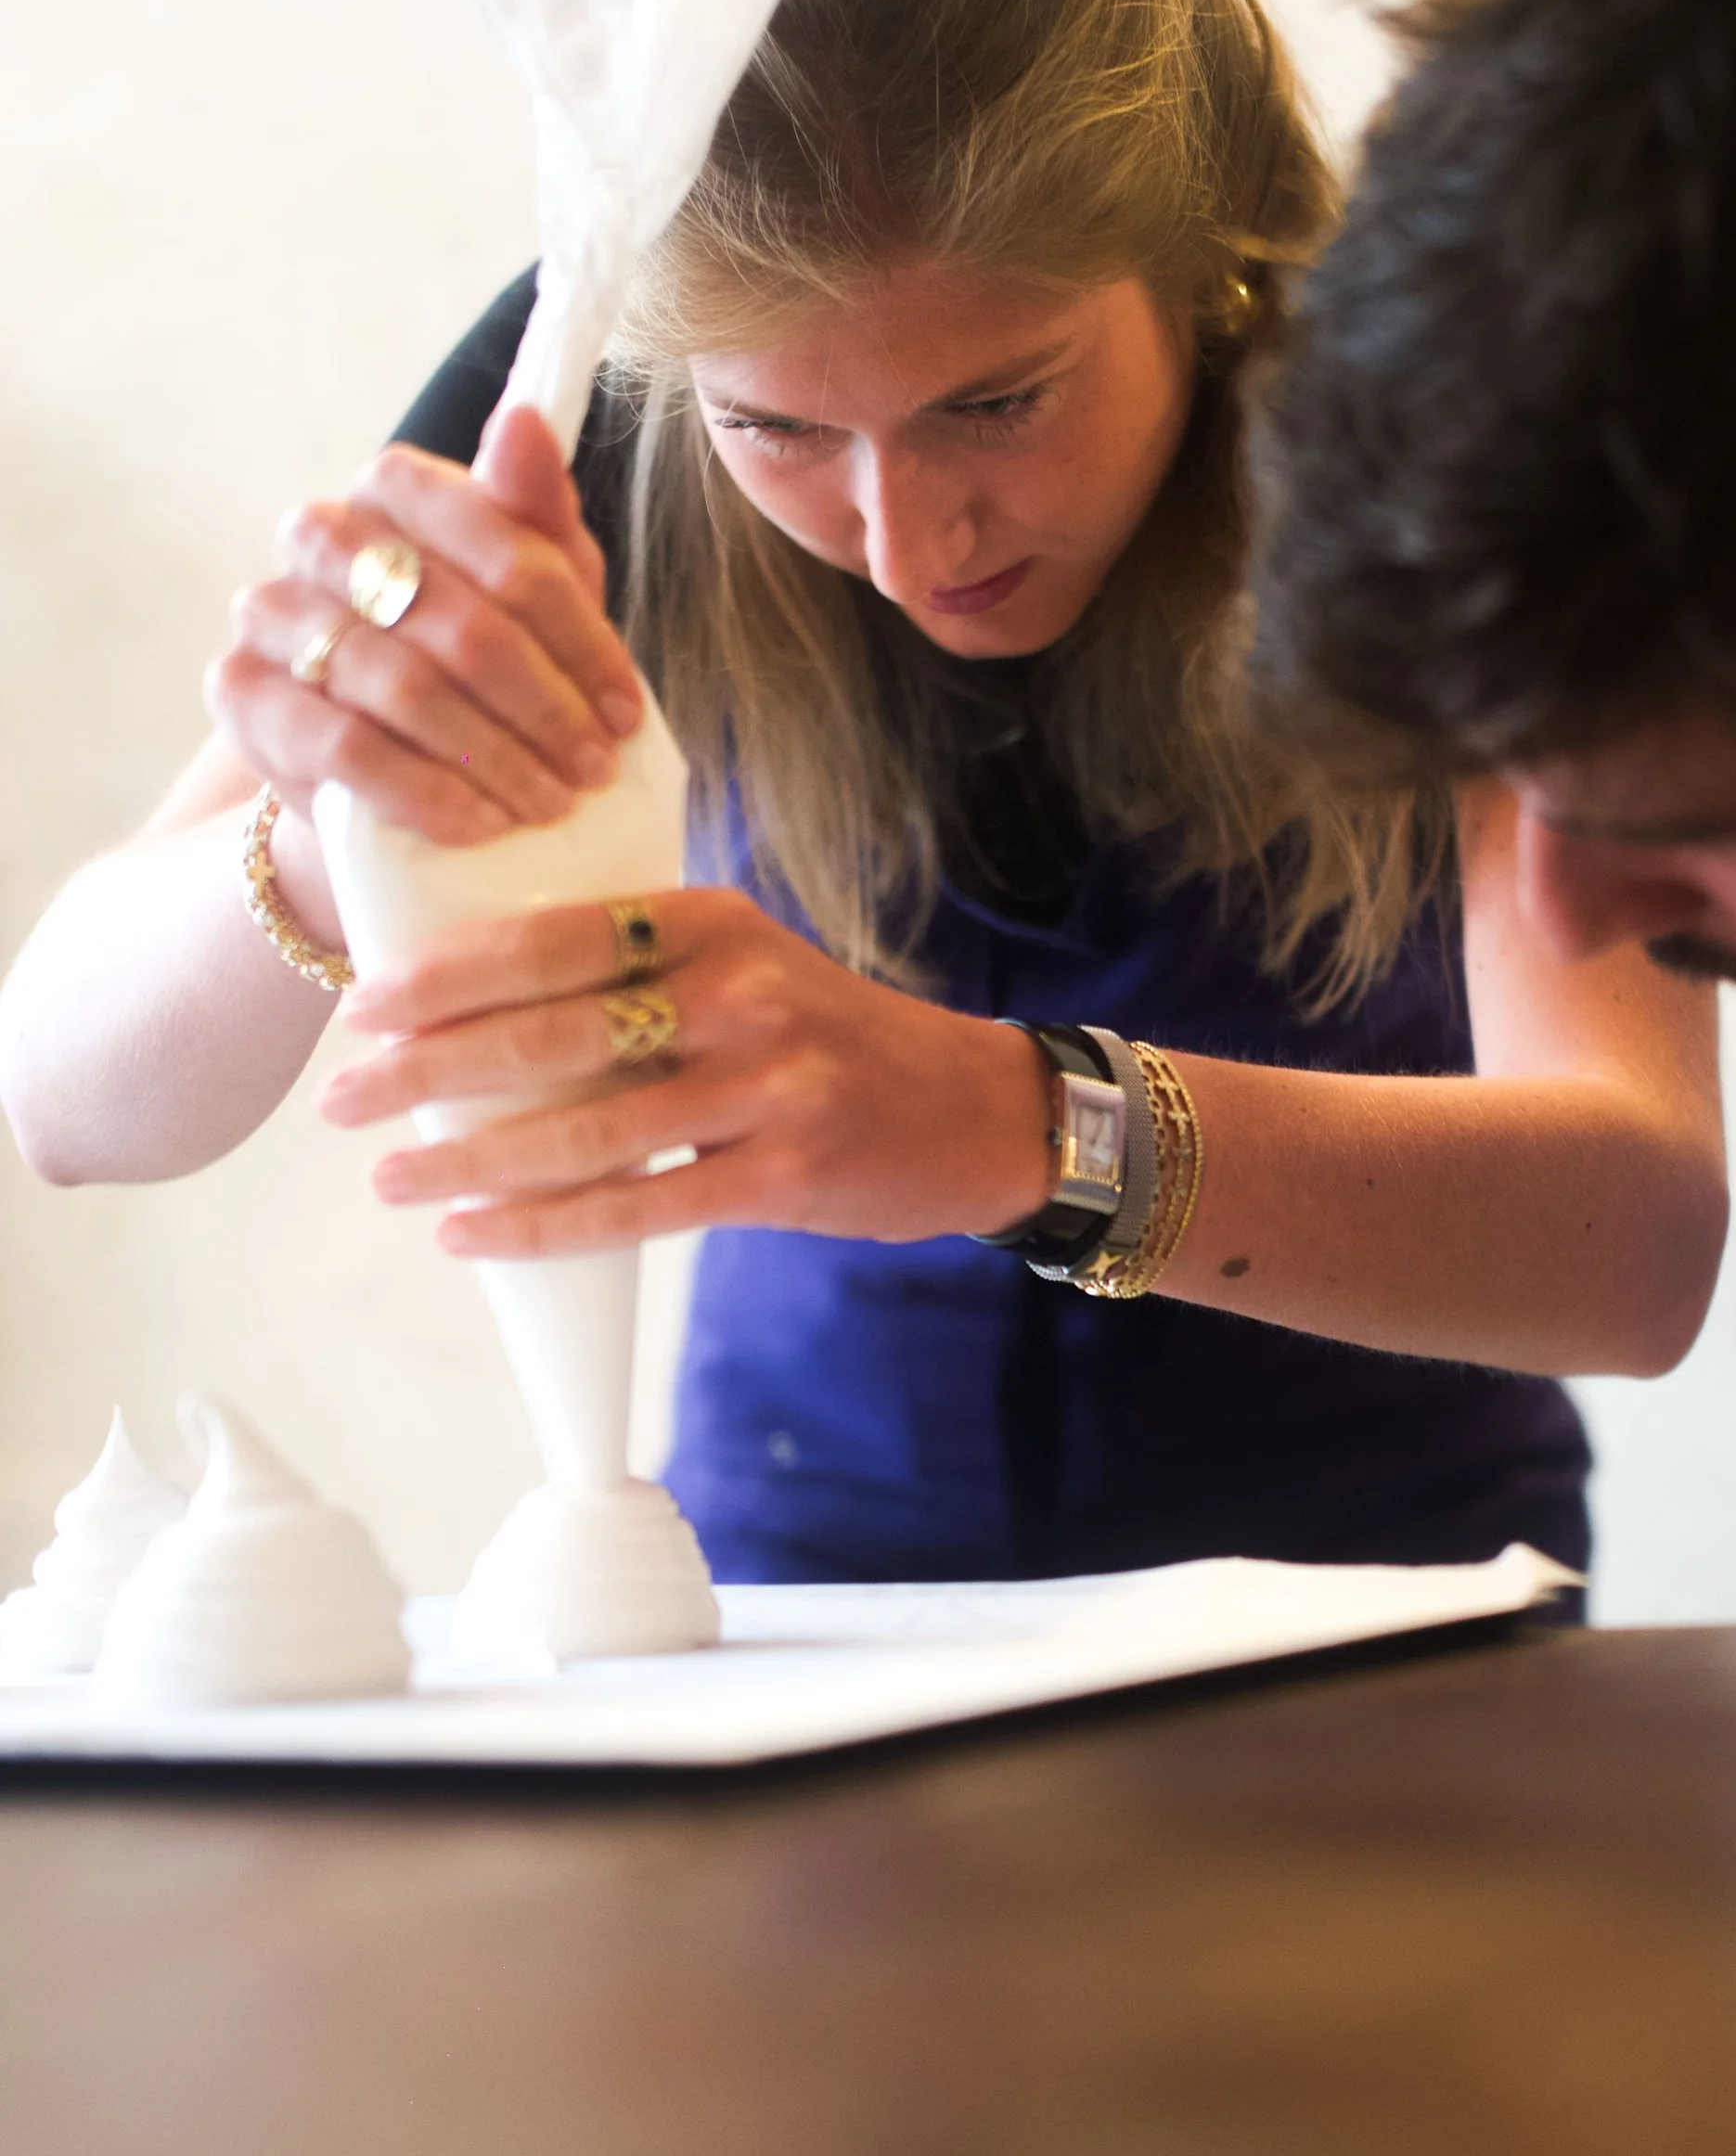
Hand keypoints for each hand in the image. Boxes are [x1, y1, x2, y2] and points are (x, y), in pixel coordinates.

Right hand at [204, 407, 645, 849]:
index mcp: (396, 490)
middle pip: (456, 621)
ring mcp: (272, 611)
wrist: (380, 766)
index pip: (500, 545)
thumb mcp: (531, 593)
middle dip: (542, 707)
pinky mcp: (244, 694)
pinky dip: (424, 791)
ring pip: (403, 686)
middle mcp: (322, 535)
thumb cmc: (473, 665)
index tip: (627, 712)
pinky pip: (344, 746)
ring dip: (493, 757)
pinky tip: (480, 824)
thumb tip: (524, 418)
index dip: (578, 638)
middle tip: (593, 769)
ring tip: (550, 805)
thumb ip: (537, 515)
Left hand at [318, 887, 1054, 1254]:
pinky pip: (635, 1206)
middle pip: (548, 1034)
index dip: (446, 977)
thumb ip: (635, 967)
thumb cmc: (827, 1035)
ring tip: (389, 1176)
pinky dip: (542, 1226)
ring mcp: (765, 1086)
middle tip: (343, 1098)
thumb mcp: (743, 961)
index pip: (551, 937)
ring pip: (582, 1131)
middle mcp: (737, 992)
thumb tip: (475, 1003)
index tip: (363, 1007)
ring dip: (468, 1159)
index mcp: (711, 921)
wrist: (973, 1108)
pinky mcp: (783, 1175)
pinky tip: (473, 1234)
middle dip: (426, 1070)